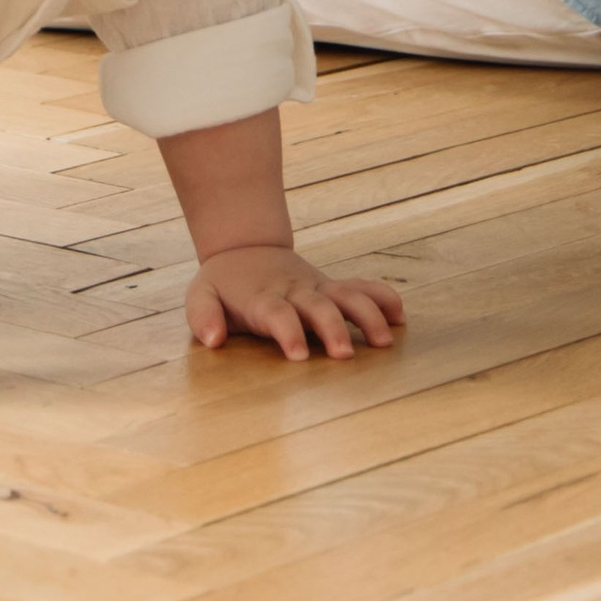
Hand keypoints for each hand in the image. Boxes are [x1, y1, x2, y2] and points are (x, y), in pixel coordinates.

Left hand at [185, 242, 405, 361]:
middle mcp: (295, 291)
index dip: (287, 332)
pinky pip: (361, 287)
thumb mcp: (200, 295)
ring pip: (347, 295)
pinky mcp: (331, 287)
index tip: (297, 355)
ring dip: (367, 315)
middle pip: (318, 307)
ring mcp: (317, 287)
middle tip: (344, 356)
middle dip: (332, 329)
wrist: (245, 244)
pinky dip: (381, 298)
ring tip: (385, 342)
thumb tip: (213, 340)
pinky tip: (400, 316)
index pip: (277, 314)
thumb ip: (203, 317)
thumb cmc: (223, 282)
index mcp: (263, 297)